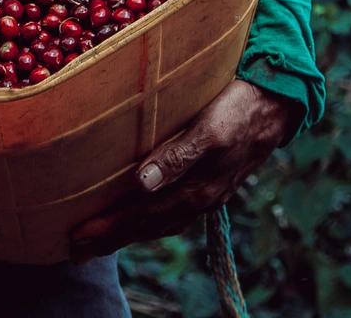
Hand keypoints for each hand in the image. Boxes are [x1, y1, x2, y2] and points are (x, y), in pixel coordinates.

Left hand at [69, 78, 301, 259]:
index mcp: (195, 190)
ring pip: (160, 222)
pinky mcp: (210, 182)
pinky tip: (141, 218)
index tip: (75, 237)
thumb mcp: (209, 129)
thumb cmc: (238, 109)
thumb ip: (177, 156)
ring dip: (128, 232)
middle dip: (111, 238)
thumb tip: (141, 184)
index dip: (108, 229)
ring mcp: (206, 194)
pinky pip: (173, 211)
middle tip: (74, 248)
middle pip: (147, 226)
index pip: (141, 217)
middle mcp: (199, 199)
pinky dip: (151, 220)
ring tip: (99, 240)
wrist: (276, 103)